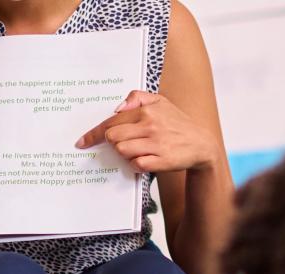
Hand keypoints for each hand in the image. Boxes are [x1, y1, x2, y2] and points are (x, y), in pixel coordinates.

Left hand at [75, 90, 217, 173]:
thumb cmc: (177, 123)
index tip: (82, 142)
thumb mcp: (161, 101)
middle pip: (113, 138)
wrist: (202, 145)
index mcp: (147, 111)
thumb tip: (117, 108)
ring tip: (137, 150)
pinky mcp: (161, 161)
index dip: (93, 134)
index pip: (111, 122)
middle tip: (124, 142)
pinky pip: (136, 164)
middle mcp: (150, 126)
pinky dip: (136, 164)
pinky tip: (144, 159)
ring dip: (124, 153)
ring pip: (122, 151)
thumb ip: (137, 98)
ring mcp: (156, 145)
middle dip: (113, 142)